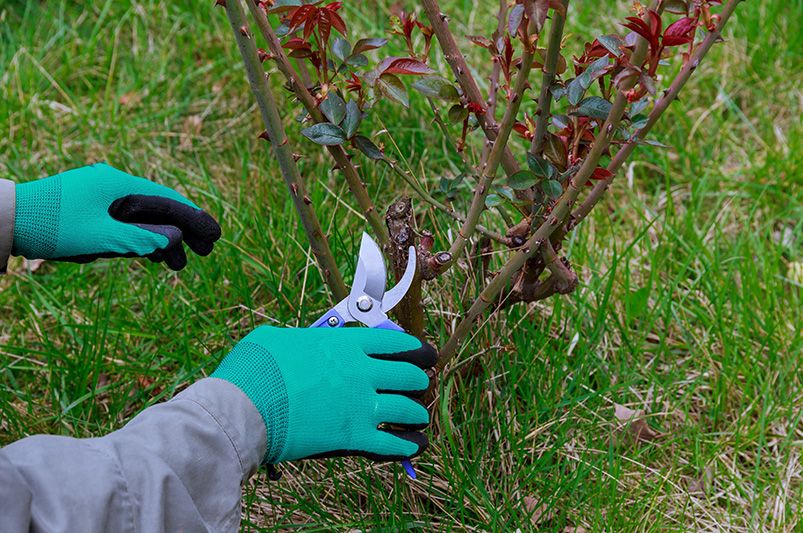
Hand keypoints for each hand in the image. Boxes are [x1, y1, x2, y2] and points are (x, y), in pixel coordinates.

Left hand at [12, 163, 220, 269]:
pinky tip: (153, 254)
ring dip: (162, 240)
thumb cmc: (52, 224)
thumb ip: (141, 238)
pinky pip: (126, 223)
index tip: (215, 235)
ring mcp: (102, 198)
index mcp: (118, 185)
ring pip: (143, 218)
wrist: (8, 220)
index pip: (167, 200)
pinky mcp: (92, 210)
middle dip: (183, 232)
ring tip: (177, 265)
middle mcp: (113, 187)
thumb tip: (176, 238)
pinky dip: (142, 238)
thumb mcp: (101, 236)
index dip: (194, 218)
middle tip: (205, 251)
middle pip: (158, 209)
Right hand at [212, 326, 436, 463]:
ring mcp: (361, 406)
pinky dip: (408, 445)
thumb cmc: (255, 369)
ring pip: (408, 409)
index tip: (424, 354)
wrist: (243, 407)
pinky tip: (416, 445)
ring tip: (417, 416)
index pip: (397, 343)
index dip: (417, 349)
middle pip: (409, 375)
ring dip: (417, 413)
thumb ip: (303, 340)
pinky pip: (393, 444)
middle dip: (418, 380)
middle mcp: (362, 372)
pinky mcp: (353, 437)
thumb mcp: (278, 339)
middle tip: (418, 385)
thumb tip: (302, 343)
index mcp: (347, 344)